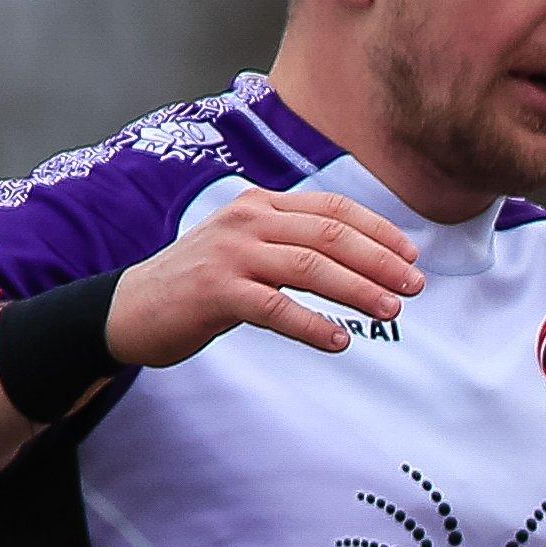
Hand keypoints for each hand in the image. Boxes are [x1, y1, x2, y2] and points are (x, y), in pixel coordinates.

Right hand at [107, 189, 421, 365]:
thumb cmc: (202, 282)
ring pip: (311, 268)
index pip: (333, 209)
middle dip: (380, 261)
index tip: (411, 255)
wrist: (130, 309)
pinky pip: (276, 308)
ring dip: (358, 291)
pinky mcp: (216, 292)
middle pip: (330, 236)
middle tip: (415, 286)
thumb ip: (294, 244)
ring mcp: (231, 255)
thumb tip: (362, 260)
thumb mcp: (249, 248)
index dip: (378, 231)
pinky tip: (340, 341)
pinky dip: (313, 325)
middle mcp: (248, 220)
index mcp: (262, 205)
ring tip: (390, 311)